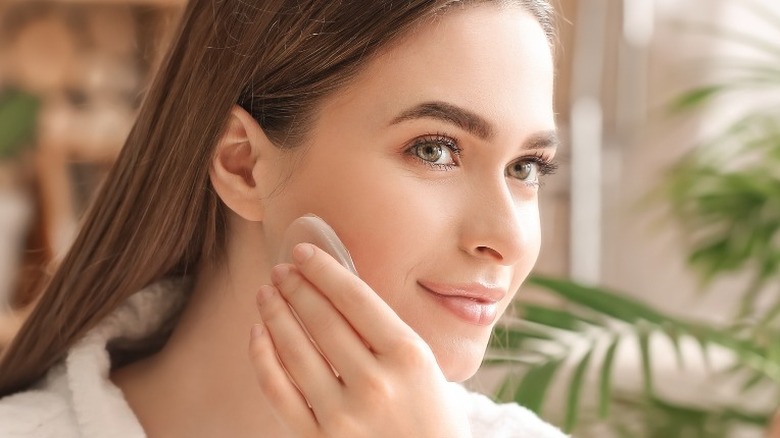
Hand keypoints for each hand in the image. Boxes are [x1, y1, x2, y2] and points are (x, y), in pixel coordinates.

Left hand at [248, 243, 471, 437]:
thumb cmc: (430, 415)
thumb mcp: (425, 367)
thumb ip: (386, 333)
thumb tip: (334, 289)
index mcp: (409, 356)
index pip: (355, 299)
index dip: (324, 270)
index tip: (303, 252)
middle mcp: (376, 383)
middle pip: (323, 320)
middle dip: (296, 287)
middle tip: (281, 269)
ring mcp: (344, 416)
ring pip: (295, 351)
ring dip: (275, 314)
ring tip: (266, 294)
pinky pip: (279, 392)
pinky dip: (263, 358)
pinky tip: (258, 334)